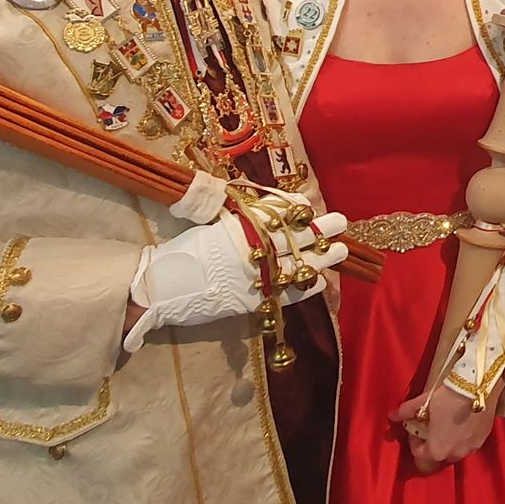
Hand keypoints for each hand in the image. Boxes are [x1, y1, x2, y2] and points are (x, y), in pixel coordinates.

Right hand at [123, 207, 347, 351]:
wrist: (164, 286)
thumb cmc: (185, 253)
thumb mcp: (211, 227)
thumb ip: (238, 222)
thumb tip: (263, 212)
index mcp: (239, 228)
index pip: (276, 216)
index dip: (296, 212)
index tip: (311, 205)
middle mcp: (251, 249)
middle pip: (293, 238)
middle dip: (319, 230)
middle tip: (341, 221)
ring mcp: (254, 275)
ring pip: (296, 264)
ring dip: (321, 257)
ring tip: (340, 249)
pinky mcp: (253, 298)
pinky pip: (286, 292)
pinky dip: (304, 286)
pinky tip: (320, 280)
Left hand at [390, 384, 503, 472]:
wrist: (477, 387)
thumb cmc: (446, 399)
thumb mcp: (422, 403)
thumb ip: (405, 412)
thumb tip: (391, 415)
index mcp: (436, 451)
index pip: (419, 454)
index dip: (414, 440)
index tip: (415, 427)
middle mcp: (454, 455)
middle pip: (438, 455)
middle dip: (433, 444)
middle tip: (431, 427)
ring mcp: (471, 448)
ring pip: (455, 451)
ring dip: (449, 442)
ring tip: (447, 424)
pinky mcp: (483, 439)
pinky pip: (469, 443)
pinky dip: (463, 436)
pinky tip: (462, 421)